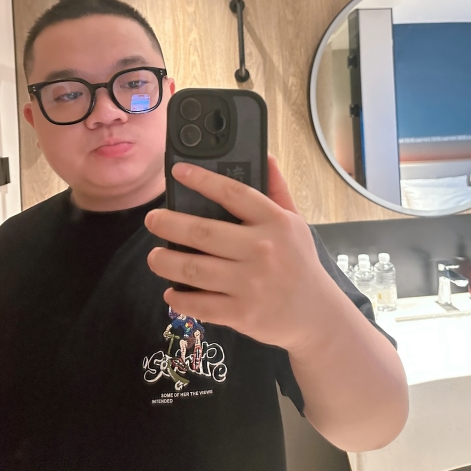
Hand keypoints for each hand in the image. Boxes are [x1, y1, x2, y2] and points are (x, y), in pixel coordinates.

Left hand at [145, 156, 338, 353]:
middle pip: (202, 231)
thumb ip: (277, 189)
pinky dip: (179, 298)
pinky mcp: (242, 313)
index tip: (178, 171)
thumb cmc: (300, 263)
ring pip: (193, 269)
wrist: (318, 315)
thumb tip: (265, 155)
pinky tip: (172, 291)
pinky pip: (200, 304)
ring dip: (165, 261)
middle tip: (152, 220)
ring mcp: (251, 283)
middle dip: (167, 223)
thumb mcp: (296, 223)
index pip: (233, 193)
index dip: (202, 180)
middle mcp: (262, 249)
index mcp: (275, 222)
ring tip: (155, 256)